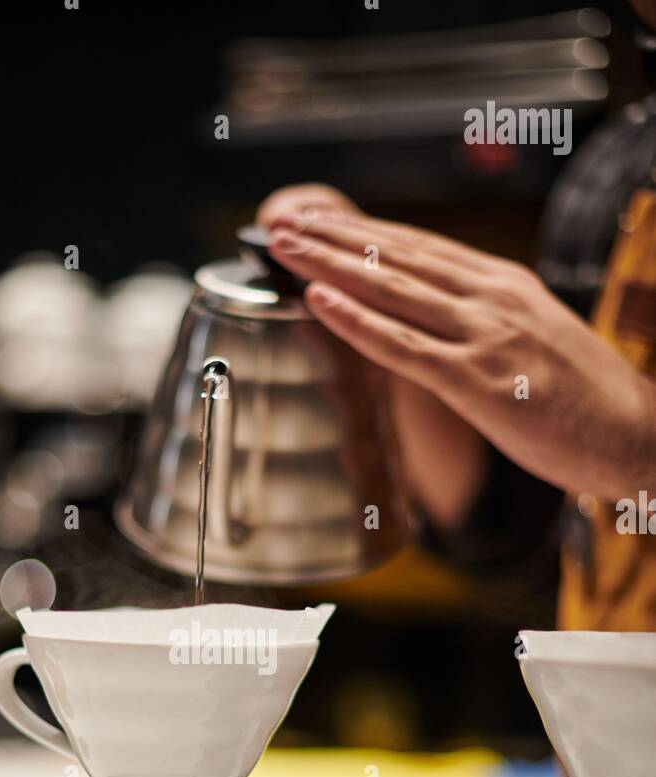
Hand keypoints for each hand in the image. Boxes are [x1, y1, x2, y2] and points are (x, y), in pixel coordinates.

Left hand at [265, 204, 655, 499]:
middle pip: (397, 256)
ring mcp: (484, 337)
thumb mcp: (532, 337)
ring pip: (392, 290)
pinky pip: (404, 347)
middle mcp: (491, 298)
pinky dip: (357, 322)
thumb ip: (484, 322)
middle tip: (280, 220)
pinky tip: (320, 301)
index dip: (363, 231)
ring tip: (285, 246)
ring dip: (330, 265)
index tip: (318, 219)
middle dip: (333, 236)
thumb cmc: (584, 398)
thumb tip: (435, 318)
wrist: (634, 433)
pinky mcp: (477, 382)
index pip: (419, 248)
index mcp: (503, 285)